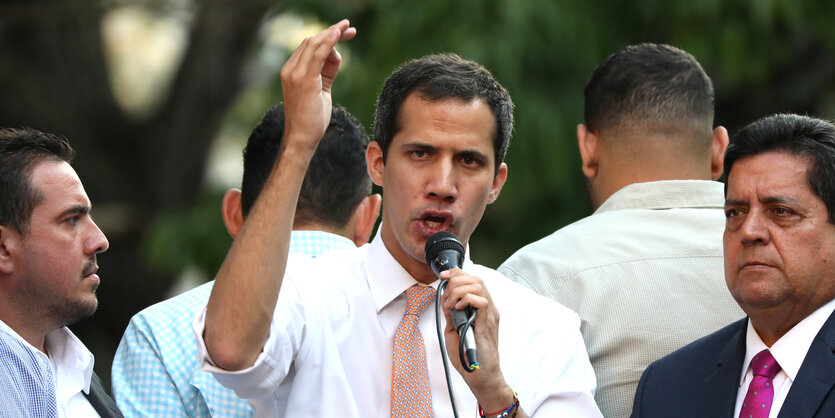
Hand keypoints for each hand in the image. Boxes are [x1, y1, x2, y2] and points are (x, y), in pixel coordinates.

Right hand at [280, 19, 355, 151]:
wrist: (301, 139)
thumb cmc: (311, 119)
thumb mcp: (322, 90)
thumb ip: (327, 72)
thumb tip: (336, 54)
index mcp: (292, 71)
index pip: (309, 47)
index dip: (327, 37)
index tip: (345, 33)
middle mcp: (290, 70)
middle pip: (312, 42)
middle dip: (332, 32)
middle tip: (350, 28)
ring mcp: (295, 74)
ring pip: (314, 45)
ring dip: (332, 33)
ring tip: (348, 28)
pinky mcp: (304, 80)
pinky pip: (317, 55)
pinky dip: (328, 42)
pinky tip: (338, 34)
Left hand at [441, 269, 515, 412]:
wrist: (480, 375)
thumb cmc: (467, 355)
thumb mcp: (453, 330)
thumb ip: (451, 314)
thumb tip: (444, 299)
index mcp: (480, 308)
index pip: (472, 280)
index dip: (457, 273)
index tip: (443, 276)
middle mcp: (488, 308)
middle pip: (475, 279)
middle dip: (456, 280)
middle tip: (446, 295)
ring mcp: (489, 315)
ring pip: (478, 285)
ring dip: (459, 290)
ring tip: (451, 304)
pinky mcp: (487, 324)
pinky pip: (481, 301)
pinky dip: (466, 300)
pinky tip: (458, 309)